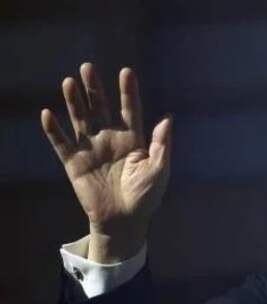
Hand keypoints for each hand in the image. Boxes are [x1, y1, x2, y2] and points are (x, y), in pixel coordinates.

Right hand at [41, 63, 172, 262]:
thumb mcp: (159, 170)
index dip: (128, 92)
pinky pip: (62, 144)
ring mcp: (92, 149)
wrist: (125, 221)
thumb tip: (167, 118)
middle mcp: (111, 139)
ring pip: (81, 120)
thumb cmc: (146, 196)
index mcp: (133, 139)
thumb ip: (162, 145)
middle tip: (88, 67)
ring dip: (74, 102)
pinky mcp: (75, 164)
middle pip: (101, 108)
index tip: (126, 72)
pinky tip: (48, 114)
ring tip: (69, 82)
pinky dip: (54, 130)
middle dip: (95, 89)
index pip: (130, 110)